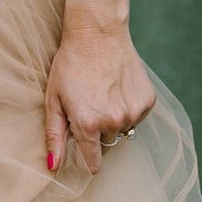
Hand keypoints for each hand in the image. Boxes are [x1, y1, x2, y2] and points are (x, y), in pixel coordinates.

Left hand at [44, 26, 155, 175]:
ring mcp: (133, 112)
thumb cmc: (70, 66)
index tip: (85, 154)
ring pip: (122, 129)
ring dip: (114, 119)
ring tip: (103, 94)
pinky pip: (136, 116)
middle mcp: (114, 121)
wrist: (98, 34)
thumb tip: (53, 168)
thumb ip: (55, 137)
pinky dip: (128, 107)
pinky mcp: (147, 101)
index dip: (87, 159)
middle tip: (89, 105)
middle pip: (107, 143)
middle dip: (97, 132)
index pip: (93, 162)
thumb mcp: (54, 101)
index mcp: (88, 125)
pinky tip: (117, 88)